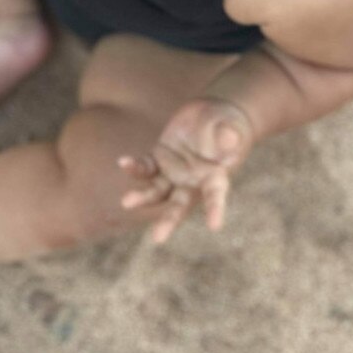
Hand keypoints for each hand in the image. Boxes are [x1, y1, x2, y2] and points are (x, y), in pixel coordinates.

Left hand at [117, 97, 254, 243]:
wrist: (210, 114)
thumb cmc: (227, 123)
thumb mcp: (229, 126)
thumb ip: (227, 134)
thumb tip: (228, 140)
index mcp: (214, 177)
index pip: (215, 195)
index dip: (215, 209)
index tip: (215, 225)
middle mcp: (192, 182)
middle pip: (179, 205)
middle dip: (168, 221)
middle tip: (158, 238)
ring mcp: (173, 173)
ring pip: (156, 191)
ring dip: (142, 197)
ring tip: (127, 202)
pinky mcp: (159, 160)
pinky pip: (145, 168)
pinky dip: (134, 167)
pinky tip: (123, 162)